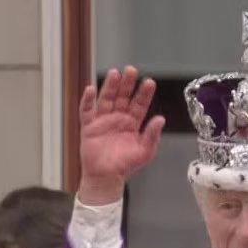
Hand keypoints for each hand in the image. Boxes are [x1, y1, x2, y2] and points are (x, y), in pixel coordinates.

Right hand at [78, 66, 164, 203]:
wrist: (106, 177)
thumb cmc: (126, 166)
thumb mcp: (144, 152)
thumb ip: (152, 135)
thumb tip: (161, 119)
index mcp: (132, 123)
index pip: (139, 104)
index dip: (144, 94)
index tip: (149, 82)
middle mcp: (118, 118)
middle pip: (122, 97)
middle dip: (127, 84)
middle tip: (131, 70)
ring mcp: (103, 120)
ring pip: (106, 99)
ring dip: (109, 86)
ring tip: (114, 73)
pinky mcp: (88, 126)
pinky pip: (86, 110)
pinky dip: (87, 100)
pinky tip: (90, 89)